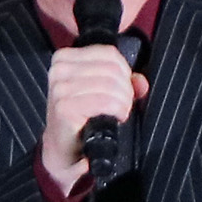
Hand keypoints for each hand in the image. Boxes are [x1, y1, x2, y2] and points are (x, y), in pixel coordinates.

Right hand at [39, 42, 142, 184]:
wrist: (63, 148)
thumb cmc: (80, 119)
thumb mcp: (100, 92)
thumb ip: (123, 81)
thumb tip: (141, 83)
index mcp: (64, 58)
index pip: (108, 53)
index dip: (124, 70)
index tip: (124, 87)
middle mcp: (59, 70)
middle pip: (111, 68)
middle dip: (125, 88)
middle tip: (124, 104)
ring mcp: (60, 89)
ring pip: (110, 84)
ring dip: (123, 101)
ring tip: (120, 111)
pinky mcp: (64, 107)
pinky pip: (104, 101)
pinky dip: (117, 109)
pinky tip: (116, 117)